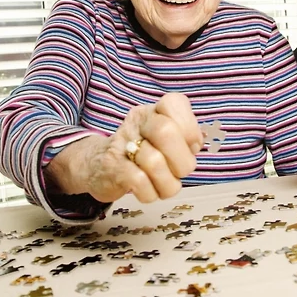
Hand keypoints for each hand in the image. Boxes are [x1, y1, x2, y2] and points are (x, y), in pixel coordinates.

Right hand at [46, 92, 203, 203]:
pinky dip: (151, 193)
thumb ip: (185, 137)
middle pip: (166, 132)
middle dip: (183, 160)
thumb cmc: (141, 153)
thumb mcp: (164, 139)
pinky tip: (148, 191)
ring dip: (168, 183)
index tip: (191, 146)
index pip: (174, 103)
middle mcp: (137, 121)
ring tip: (164, 185)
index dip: (190, 128)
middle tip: (181, 172)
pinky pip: (139, 182)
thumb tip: (199, 141)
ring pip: (154, 163)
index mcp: (154, 111)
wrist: (97, 165)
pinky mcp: (112, 167)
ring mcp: (123, 143)